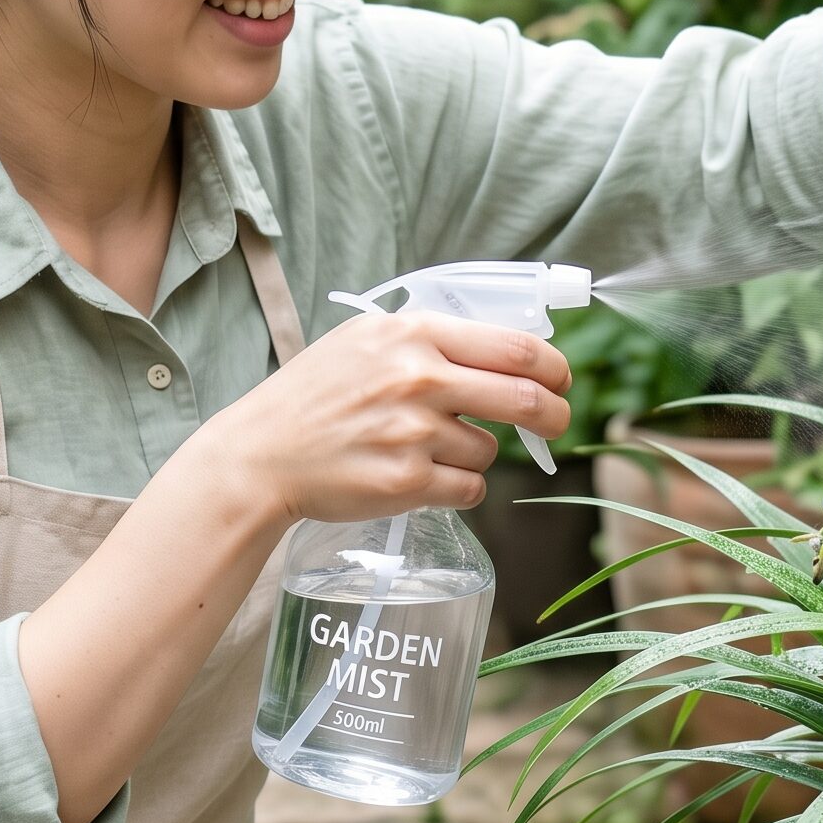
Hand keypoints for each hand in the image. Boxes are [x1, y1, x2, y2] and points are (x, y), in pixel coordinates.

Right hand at [210, 310, 571, 522]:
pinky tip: (422, 477)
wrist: (262, 454)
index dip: (553, 366)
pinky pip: (469, 489)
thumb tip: (510, 351)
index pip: (516, 346)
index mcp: (414, 333)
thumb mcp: (369, 340)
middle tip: (556, 421)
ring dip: (475, 454)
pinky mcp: (407, 483)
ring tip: (427, 449)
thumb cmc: (317, 395)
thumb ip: (433, 339)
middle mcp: (418, 378)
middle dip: (553, 414)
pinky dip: (458, 487)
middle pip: (524, 398)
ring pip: (489, 450)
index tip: (561, 379)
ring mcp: (413, 432)